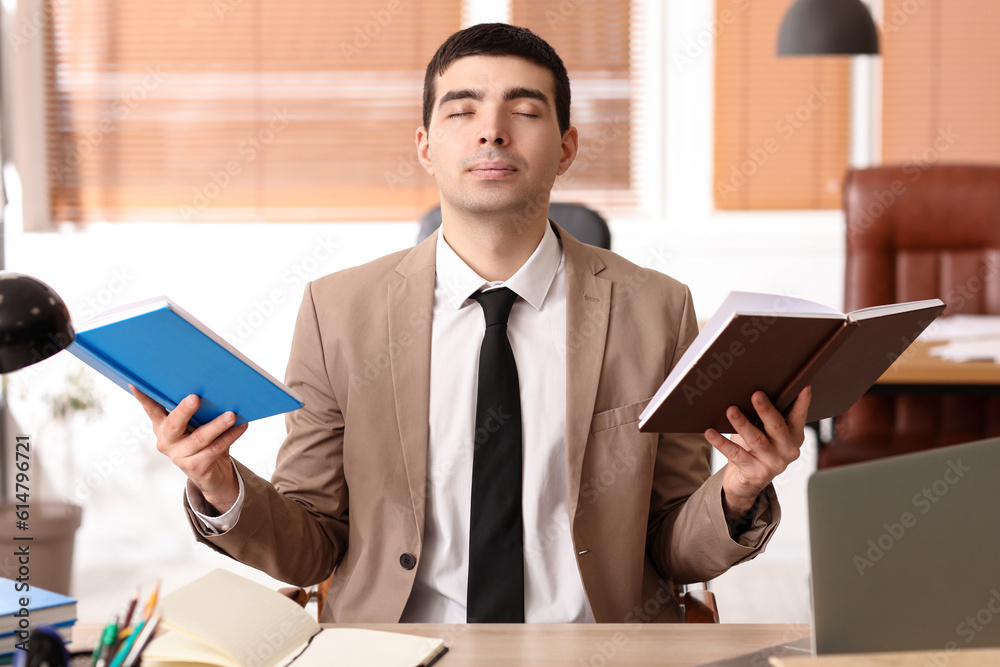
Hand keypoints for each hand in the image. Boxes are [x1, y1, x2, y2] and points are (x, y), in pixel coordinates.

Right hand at [131, 386, 247, 513]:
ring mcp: (179, 455)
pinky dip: (230, 436)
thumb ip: (196, 410)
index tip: (135, 382)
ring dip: (217, 425)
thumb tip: (213, 386)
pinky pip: (214, 449)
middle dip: (184, 410)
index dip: (143, 397)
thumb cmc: (204, 440)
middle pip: (174, 423)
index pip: (151, 409)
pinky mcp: (194, 467)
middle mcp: (166, 440)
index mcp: (162, 425)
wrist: (213, 474)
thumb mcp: (196, 424)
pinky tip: (241, 426)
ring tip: (231, 414)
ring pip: (199, 438)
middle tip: (195, 397)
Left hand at [705, 386, 810, 518]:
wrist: (747, 481)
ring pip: (756, 440)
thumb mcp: (764, 431)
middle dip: (766, 409)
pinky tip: (711, 433)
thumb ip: (765, 416)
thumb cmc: (755, 448)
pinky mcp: (755, 473)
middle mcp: (788, 450)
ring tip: (731, 410)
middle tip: (756, 394)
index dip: (802, 401)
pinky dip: (722, 442)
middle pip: (776, 426)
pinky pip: (736, 454)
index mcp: (794, 436)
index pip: (799, 416)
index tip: (803, 385)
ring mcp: (773, 463)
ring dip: (742, 424)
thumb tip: (751, 391)